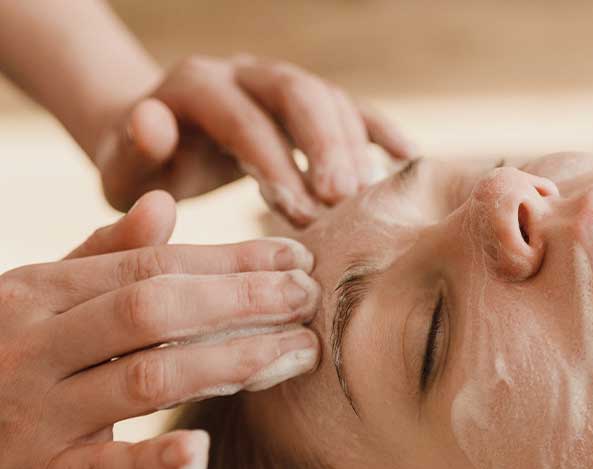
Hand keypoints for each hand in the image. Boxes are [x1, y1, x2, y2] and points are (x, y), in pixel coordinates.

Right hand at [0, 191, 321, 468]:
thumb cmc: (5, 356)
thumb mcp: (40, 299)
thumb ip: (100, 256)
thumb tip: (163, 203)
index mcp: (40, 292)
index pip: (151, 265)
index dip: (230, 261)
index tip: (294, 259)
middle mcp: (37, 345)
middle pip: (155, 310)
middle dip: (241, 300)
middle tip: (309, 298)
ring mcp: (37, 412)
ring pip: (147, 378)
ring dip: (232, 362)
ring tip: (298, 352)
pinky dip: (156, 459)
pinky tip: (203, 450)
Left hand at [94, 54, 415, 224]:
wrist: (162, 144)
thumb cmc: (145, 170)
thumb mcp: (123, 168)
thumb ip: (132, 150)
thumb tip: (155, 121)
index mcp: (197, 85)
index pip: (243, 117)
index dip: (274, 161)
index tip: (298, 212)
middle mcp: (245, 73)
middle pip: (297, 93)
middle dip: (325, 145)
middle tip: (346, 198)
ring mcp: (281, 84)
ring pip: (329, 99)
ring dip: (354, 147)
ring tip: (369, 199)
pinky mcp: (309, 105)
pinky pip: (353, 109)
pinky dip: (381, 132)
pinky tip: (409, 161)